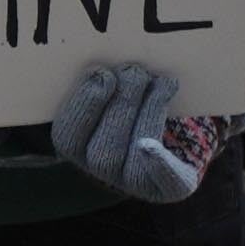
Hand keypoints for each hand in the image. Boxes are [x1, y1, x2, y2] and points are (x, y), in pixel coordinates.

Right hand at [51, 60, 206, 203]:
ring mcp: (139, 185)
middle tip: (135, 71)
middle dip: (121, 104)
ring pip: (133, 161)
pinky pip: (167, 183)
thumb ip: (102, 81)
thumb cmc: (135, 103)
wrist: (177, 133)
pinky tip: (151, 147)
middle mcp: (105, 173)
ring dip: (147, 114)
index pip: (67, 137)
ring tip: (161, 83)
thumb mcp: (112, 91)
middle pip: (103, 151)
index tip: (101, 74)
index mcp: (80, 149)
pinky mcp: (173, 187)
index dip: (82, 107)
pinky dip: (159, 165)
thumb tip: (105, 59)